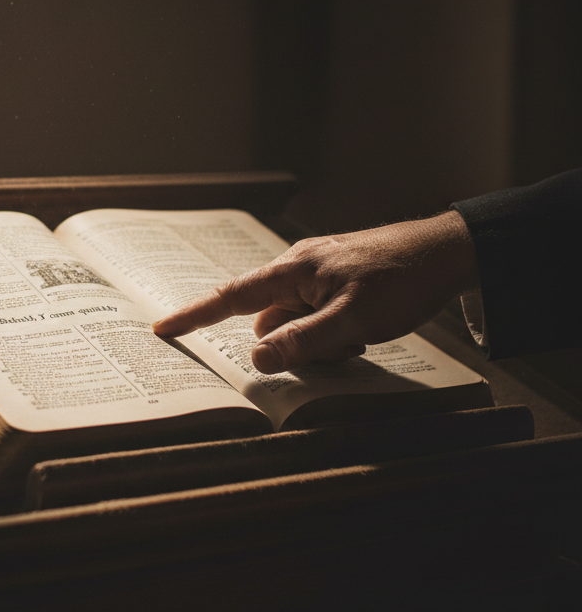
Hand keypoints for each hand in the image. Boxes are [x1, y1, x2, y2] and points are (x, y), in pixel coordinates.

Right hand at [152, 211, 478, 373]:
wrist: (449, 251)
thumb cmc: (401, 279)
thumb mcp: (353, 319)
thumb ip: (304, 341)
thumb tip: (256, 359)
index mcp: (292, 271)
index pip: (230, 297)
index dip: (194, 316)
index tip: (162, 329)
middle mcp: (298, 270)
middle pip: (269, 319)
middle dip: (290, 344)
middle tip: (338, 348)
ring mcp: (318, 276)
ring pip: (296, 323)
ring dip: (317, 342)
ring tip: (358, 340)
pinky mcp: (336, 284)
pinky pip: (316, 317)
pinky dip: (331, 334)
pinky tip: (363, 334)